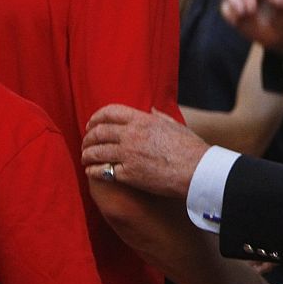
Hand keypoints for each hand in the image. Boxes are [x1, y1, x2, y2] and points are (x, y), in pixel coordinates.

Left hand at [82, 104, 208, 197]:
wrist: (197, 171)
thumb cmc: (190, 148)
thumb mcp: (175, 125)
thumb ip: (160, 116)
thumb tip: (151, 109)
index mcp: (143, 120)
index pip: (110, 112)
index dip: (96, 117)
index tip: (91, 124)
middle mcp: (132, 135)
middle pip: (99, 132)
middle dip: (88, 138)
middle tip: (86, 143)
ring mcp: (128, 155)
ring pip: (96, 151)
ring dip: (87, 154)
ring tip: (85, 158)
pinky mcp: (128, 174)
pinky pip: (102, 170)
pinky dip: (93, 170)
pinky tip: (91, 171)